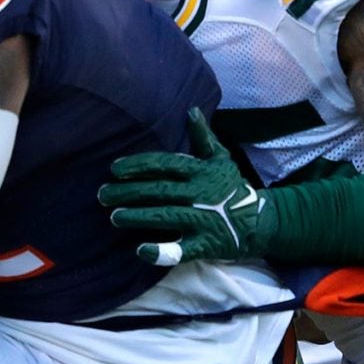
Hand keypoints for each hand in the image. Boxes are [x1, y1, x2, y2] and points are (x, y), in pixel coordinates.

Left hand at [98, 110, 272, 266]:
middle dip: (128, 192)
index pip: (165, 165)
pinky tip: (141, 250)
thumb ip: (203, 138)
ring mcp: (203, 220)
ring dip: (138, 216)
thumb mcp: (221, 159)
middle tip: (103, 195)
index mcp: (200, 172)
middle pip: (158, 191)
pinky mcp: (206, 244)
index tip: (115, 169)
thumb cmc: (233, 188)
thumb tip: (192, 111)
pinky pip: (181, 250)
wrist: (260, 221)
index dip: (139, 166)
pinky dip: (162, 252)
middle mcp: (200, 194)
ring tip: (114, 217)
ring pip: (165, 217)